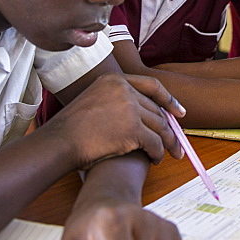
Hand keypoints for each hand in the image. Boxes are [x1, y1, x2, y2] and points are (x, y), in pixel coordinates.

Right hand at [39, 73, 185, 169]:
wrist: (60, 142)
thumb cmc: (72, 128)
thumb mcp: (93, 100)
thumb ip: (115, 101)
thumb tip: (139, 115)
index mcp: (115, 80)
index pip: (151, 85)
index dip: (169, 99)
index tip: (179, 111)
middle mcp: (124, 90)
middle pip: (157, 110)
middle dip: (169, 127)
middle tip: (176, 141)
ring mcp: (130, 108)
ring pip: (160, 127)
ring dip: (167, 142)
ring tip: (172, 153)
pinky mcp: (133, 129)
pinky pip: (155, 142)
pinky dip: (158, 153)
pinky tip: (156, 159)